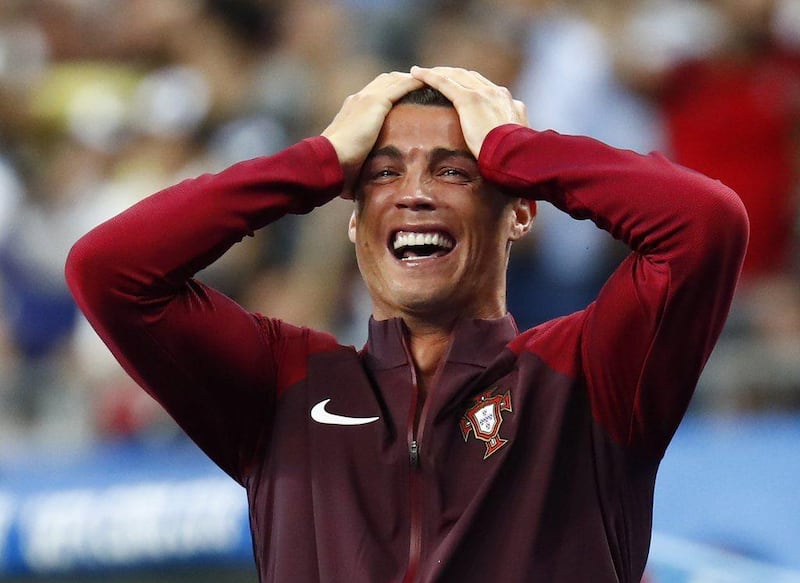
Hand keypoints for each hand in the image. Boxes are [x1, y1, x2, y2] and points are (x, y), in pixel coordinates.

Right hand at [322, 72, 423, 196]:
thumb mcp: (351, 163)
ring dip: (413, 79)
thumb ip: (357, 168)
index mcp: (352, 110)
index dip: (391, 92)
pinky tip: (431, 84)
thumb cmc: (336, 168)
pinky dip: (415, 83)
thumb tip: (354, 192)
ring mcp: (366, 98)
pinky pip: (401, 86)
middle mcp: (358, 99)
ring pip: (395, 80)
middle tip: (424, 84)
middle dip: (404, 81)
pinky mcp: (375, 102)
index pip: (376, 94)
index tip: (406, 96)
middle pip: (386, 81)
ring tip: (432, 82)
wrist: (328, 160)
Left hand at [410, 66, 527, 157]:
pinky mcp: (469, 100)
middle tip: (436, 76)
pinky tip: (415, 73)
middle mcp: (497, 93)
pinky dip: (429, 76)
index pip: (486, 89)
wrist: (515, 156)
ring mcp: (483, 94)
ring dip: (439, 72)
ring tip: (421, 73)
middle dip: (453, 75)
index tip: (459, 88)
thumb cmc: (515, 159)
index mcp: (509, 104)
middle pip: (470, 77)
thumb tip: (507, 147)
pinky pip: (444, 82)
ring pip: (456, 75)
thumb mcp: (516, 146)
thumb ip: (509, 139)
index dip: (470, 86)